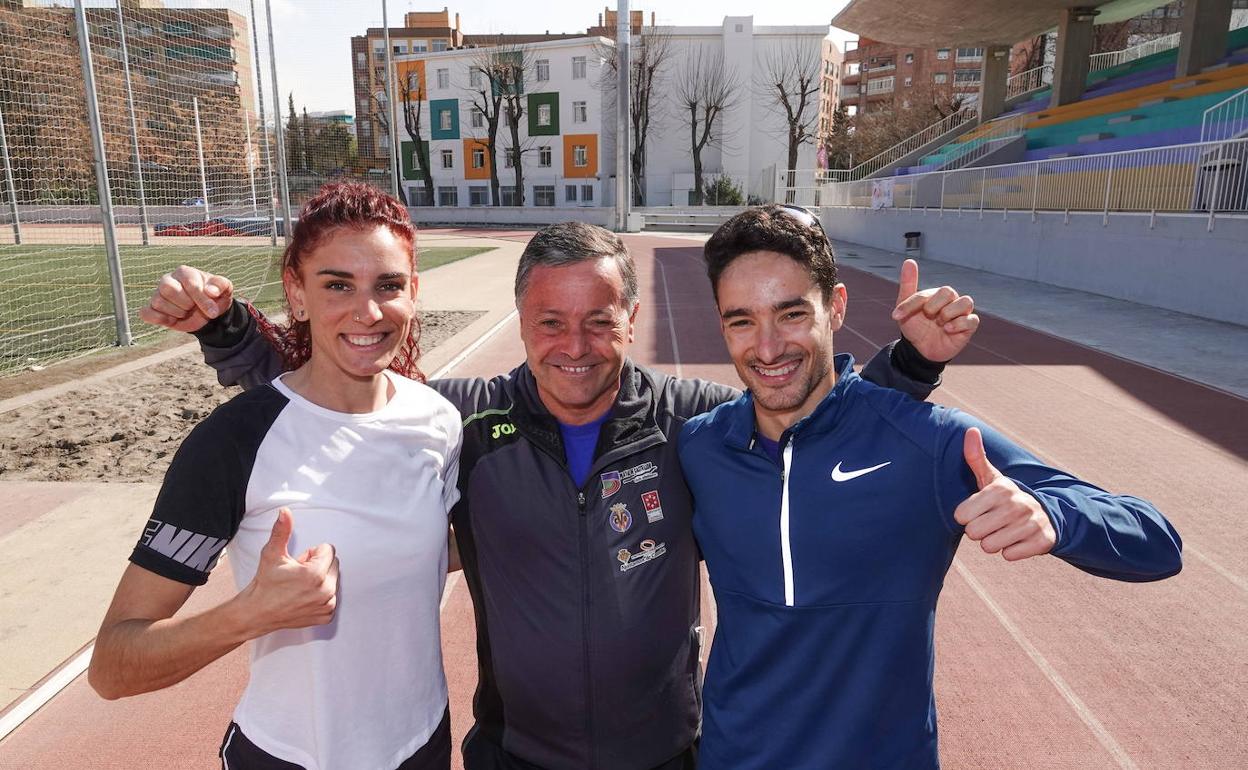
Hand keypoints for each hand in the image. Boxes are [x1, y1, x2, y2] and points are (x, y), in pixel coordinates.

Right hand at [138, 265, 233, 332]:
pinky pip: (146, 313)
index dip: (202, 300)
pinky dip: (159, 319)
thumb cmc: (215, 296)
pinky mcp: (153, 309)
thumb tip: (210, 291)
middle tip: (194, 307)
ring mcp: (158, 294)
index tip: (213, 312)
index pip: (189, 284)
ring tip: (186, 312)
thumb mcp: (225, 289)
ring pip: (159, 303)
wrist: (208, 312)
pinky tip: (172, 320)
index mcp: (185, 272)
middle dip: (186, 304)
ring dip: (177, 313)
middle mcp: (168, 280)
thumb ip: (221, 285)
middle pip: (168, 290)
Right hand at [237, 508, 338, 634]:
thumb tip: (285, 512)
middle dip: (318, 565)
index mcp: (315, 574)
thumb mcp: (272, 554)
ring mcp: (327, 605)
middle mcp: (325, 591)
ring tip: (300, 585)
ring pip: (333, 579)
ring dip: (320, 579)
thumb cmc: (265, 584)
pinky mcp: (326, 615)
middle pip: (333, 564)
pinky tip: (304, 597)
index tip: (298, 562)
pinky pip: (332, 596)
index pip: (328, 550)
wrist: (257, 613)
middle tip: (298, 574)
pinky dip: (321, 595)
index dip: (311, 554)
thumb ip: (282, 531)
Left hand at [891, 259, 978, 363]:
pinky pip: (972, 320)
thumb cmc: (915, 326)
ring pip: (965, 302)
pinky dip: (958, 324)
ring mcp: (962, 313)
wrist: (920, 350)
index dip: (910, 304)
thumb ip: (908, 284)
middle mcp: (952, 300)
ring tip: (939, 324)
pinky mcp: (969, 326)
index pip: (927, 293)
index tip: (896, 316)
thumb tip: (909, 261)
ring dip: (947, 314)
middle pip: (949, 292)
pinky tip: (947, 329)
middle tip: (927, 318)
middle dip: (933, 307)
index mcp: (937, 294)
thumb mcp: (905, 307)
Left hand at [954, 428, 1055, 561]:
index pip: (961, 515)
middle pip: (974, 533)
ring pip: (990, 546)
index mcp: (1000, 488)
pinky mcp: (1043, 540)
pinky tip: (1018, 539)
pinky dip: (1011, 551)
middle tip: (991, 523)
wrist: (1045, 514)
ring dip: (994, 542)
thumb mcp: (990, 478)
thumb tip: (970, 430)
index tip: (979, 511)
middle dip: (979, 531)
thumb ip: (975, 457)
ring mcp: (1032, 522)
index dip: (966, 517)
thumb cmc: (1005, 497)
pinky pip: (1010, 555)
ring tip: (1004, 530)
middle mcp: (1017, 504)